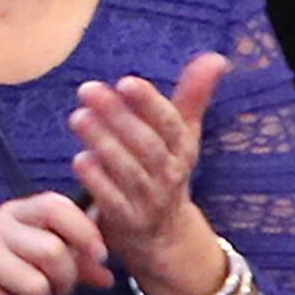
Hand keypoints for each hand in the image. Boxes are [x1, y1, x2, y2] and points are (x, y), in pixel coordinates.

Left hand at [68, 53, 231, 294]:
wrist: (164, 236)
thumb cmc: (166, 171)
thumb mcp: (183, 136)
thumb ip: (192, 96)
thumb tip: (215, 57)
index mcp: (183, 150)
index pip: (171, 124)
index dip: (150, 104)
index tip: (126, 82)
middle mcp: (169, 175)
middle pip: (147, 146)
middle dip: (118, 117)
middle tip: (88, 90)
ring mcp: (149, 201)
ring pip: (129, 172)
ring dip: (103, 143)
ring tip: (78, 117)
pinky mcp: (127, 222)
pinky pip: (113, 201)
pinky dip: (97, 181)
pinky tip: (79, 159)